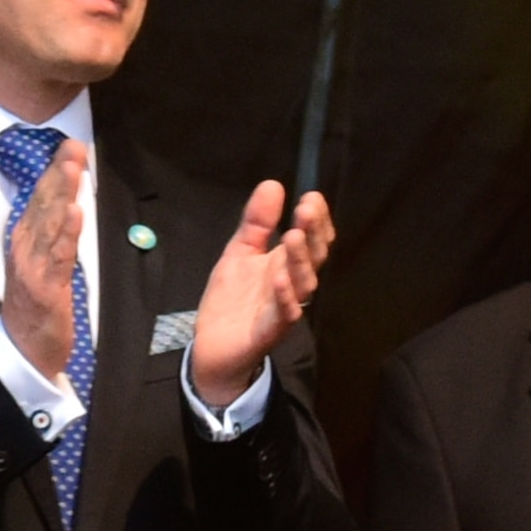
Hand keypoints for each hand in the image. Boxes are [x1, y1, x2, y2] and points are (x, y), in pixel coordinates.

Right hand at [0, 134, 86, 377]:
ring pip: (50, 224)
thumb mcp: (43, 263)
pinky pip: (59, 256)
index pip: (40, 199)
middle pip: (43, 205)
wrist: (24, 348)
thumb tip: (67, 204)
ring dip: (63, 194)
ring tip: (73, 168)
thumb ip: (53, 235)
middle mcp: (25, 248)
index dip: (54, 172)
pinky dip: (68, 233)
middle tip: (73, 146)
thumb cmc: (37, 304)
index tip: (69, 146)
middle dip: (59, 174)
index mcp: (25, 240)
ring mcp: (33, 267)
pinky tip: (76, 212)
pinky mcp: (47, 288)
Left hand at [188, 181, 332, 409]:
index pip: (312, 239)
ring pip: (303, 283)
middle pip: (313, 258)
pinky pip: (285, 313)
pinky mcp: (271, 330)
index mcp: (286, 264)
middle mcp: (292, 284)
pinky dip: (284, 296)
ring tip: (293, 235)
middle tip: (307, 209)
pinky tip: (279, 278)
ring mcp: (285, 307)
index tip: (311, 196)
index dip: (316, 220)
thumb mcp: (239, 252)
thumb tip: (273, 184)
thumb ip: (257, 222)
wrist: (214, 346)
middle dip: (312, 233)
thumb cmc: (231, 300)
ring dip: (300, 260)